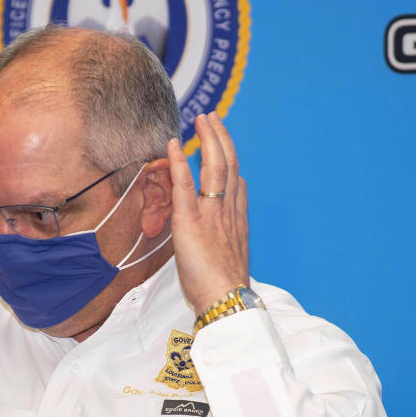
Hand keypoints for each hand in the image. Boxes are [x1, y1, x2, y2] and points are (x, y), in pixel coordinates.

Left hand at [166, 112, 249, 314]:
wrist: (225, 298)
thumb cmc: (225, 284)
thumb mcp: (234, 250)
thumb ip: (234, 222)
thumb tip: (240, 195)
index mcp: (236, 218)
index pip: (236, 179)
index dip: (230, 156)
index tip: (223, 139)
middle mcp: (227, 210)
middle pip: (229, 165)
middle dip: (221, 138)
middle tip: (212, 118)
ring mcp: (210, 213)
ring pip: (215, 167)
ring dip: (208, 140)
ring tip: (202, 119)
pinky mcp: (190, 222)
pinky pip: (185, 186)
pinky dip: (180, 162)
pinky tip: (175, 144)